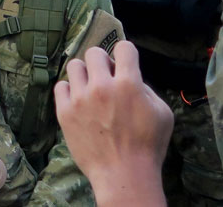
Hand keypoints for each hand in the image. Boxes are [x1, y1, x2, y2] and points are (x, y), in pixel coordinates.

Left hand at [54, 43, 171, 204]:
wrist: (124, 175)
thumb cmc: (148, 147)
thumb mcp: (162, 113)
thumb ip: (146, 88)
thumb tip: (131, 76)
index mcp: (129, 83)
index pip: (124, 47)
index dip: (126, 54)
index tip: (125, 64)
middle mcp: (102, 86)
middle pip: (94, 52)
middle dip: (103, 62)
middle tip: (107, 78)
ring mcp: (81, 99)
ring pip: (74, 65)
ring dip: (85, 74)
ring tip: (91, 89)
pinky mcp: (65, 112)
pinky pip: (60, 86)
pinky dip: (70, 90)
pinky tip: (79, 101)